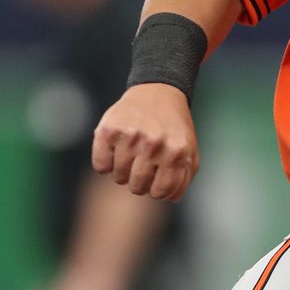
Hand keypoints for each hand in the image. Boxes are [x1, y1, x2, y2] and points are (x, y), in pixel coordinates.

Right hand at [92, 83, 199, 200]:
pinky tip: (115, 146)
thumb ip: (183, 179)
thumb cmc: (173, 127)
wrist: (159, 90)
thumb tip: (170, 198)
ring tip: (132, 149)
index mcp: (177, 152)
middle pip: (137, 187)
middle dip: (139, 178)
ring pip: (118, 178)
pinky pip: (100, 166)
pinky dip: (105, 161)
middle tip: (143, 160)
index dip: (156, 188)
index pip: (160, 193)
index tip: (157, 174)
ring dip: (123, 169)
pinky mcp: (110, 130)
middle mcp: (154, 144)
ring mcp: (131, 136)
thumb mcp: (189, 150)